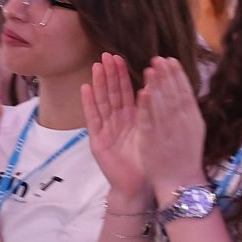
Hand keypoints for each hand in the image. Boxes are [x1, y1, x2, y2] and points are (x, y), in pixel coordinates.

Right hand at [82, 53, 148, 198]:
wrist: (137, 186)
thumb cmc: (147, 161)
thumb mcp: (151, 132)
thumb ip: (150, 113)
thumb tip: (156, 88)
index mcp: (131, 118)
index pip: (126, 91)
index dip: (122, 75)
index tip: (120, 57)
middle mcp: (117, 121)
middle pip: (112, 93)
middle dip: (109, 74)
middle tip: (107, 55)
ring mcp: (105, 129)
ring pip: (102, 101)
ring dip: (99, 83)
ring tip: (96, 66)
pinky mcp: (97, 139)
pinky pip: (93, 118)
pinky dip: (89, 103)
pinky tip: (85, 88)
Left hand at [135, 55, 208, 195]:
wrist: (180, 182)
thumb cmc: (185, 156)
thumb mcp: (191, 131)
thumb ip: (186, 113)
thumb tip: (181, 90)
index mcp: (193, 120)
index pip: (185, 93)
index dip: (177, 75)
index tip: (170, 60)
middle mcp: (183, 124)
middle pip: (174, 95)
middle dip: (166, 75)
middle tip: (158, 58)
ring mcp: (169, 133)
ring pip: (163, 105)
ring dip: (157, 86)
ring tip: (150, 68)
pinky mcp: (154, 142)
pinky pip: (150, 121)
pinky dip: (147, 106)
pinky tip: (143, 92)